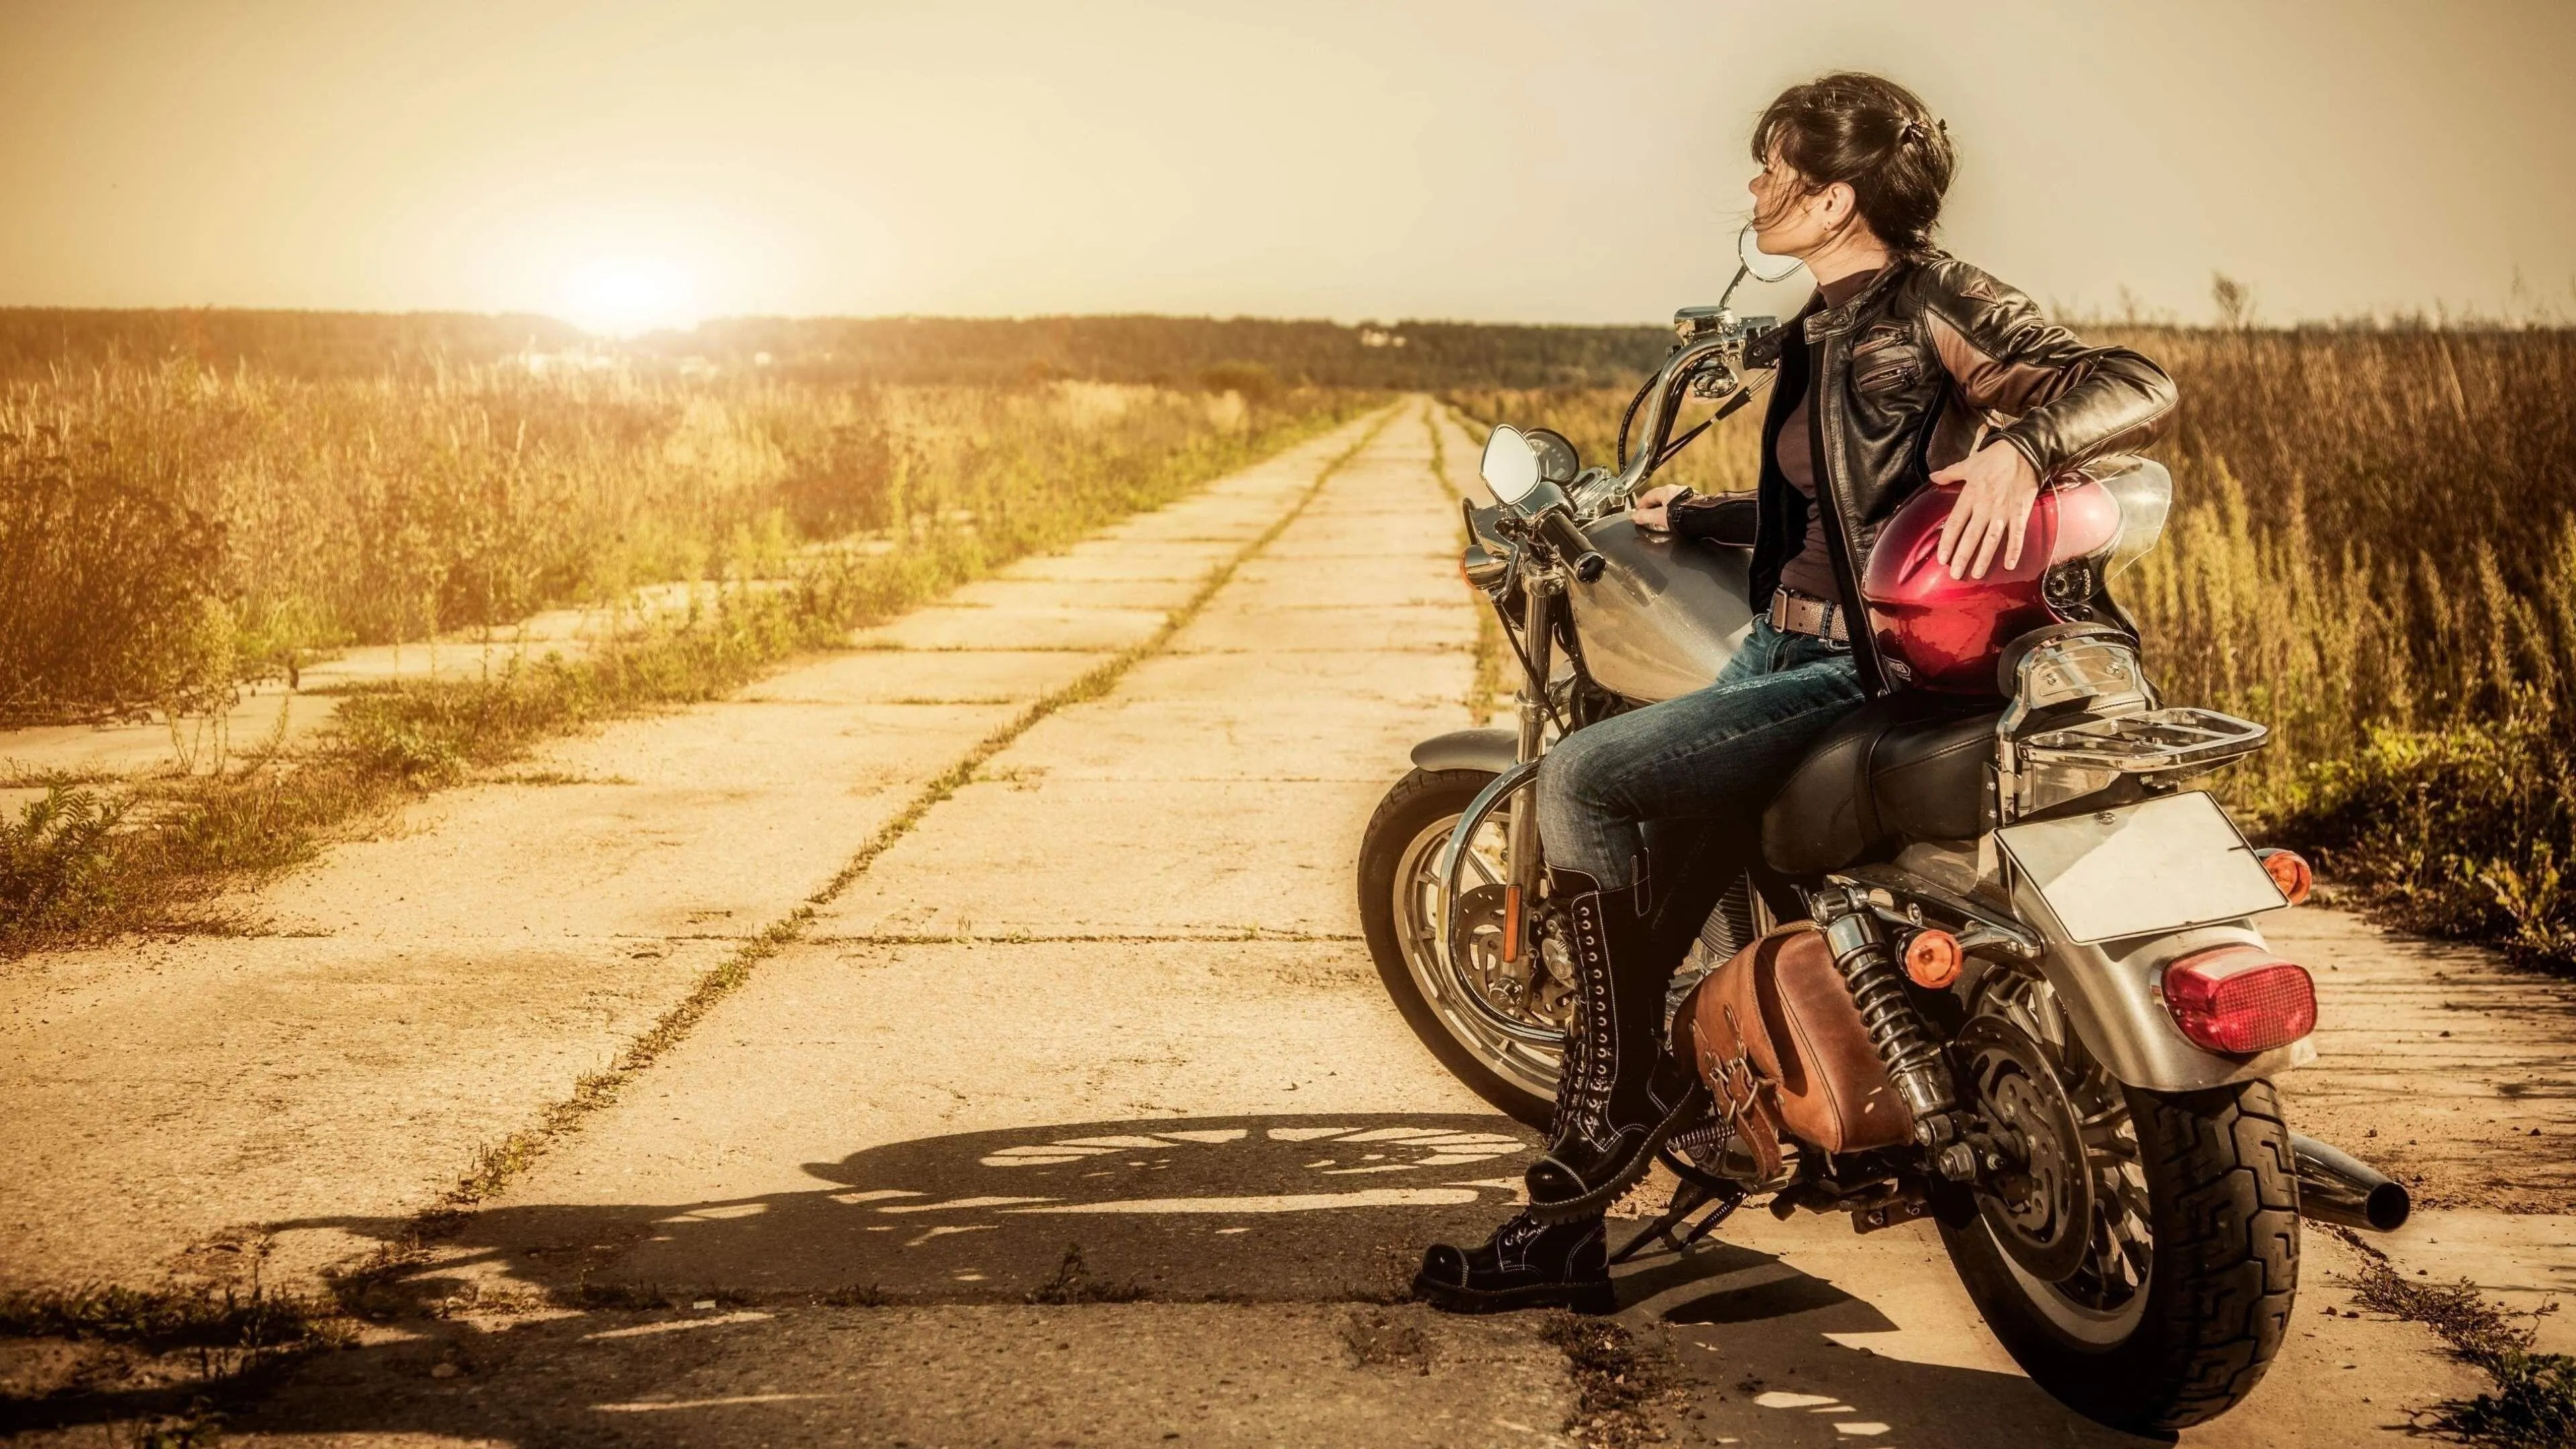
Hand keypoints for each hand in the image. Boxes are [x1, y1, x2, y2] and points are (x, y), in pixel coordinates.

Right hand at [1631, 483, 1688, 532]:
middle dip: (1652, 506)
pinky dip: (1672, 511)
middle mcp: (1677, 490)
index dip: (1641, 504)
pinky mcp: (1693, 501)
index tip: (1638, 512)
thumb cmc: (1683, 516)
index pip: (1648, 495)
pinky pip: (1678, 505)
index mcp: (1666, 491)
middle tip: (1646, 516)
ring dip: (1662, 509)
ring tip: (1659, 519)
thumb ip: (1645, 517)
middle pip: (1659, 497)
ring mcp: (1686, 495)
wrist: (1703, 518)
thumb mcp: (1659, 518)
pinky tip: (1673, 518)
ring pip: (1669, 501)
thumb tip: (1634, 516)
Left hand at [1931, 441, 2042, 578]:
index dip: (1947, 542)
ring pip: (1991, 540)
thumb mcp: (1968, 464)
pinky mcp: (2020, 512)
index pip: (1954, 524)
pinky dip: (2014, 550)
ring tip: (1977, 574)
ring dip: (1984, 558)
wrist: (2025, 450)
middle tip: (1955, 574)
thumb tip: (1932, 477)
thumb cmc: (1994, 457)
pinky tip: (2010, 565)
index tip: (1942, 558)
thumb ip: (1949, 474)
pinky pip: (2017, 535)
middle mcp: (1985, 507)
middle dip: (1962, 556)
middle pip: (1971, 536)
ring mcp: (2003, 512)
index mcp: (1970, 496)